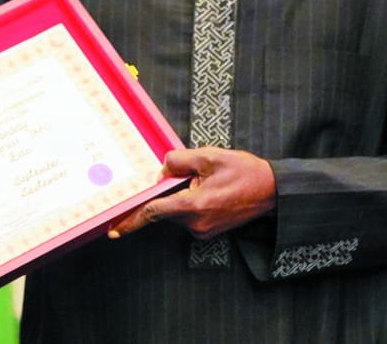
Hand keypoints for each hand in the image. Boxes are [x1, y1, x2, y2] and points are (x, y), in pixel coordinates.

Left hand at [106, 146, 275, 240]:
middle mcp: (196, 223)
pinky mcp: (209, 230)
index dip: (132, 220)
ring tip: (207, 181)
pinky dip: (187, 202)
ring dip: (179, 196)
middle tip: (187, 176)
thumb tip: (160, 171)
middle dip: (165, 193)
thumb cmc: (243, 172)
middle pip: (164, 208)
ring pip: (175, 211)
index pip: (154, 213)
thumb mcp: (208, 157)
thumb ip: (177, 161)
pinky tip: (207, 189)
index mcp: (194, 205)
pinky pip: (187, 215)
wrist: (272, 190)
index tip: (114, 230)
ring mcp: (203, 229)